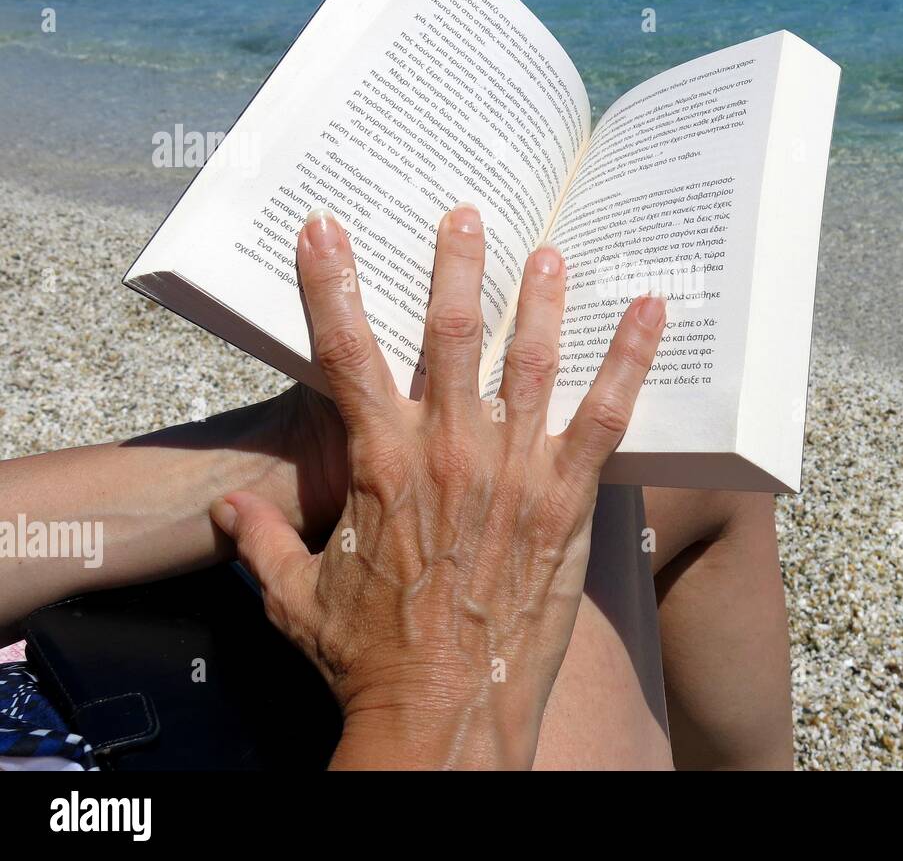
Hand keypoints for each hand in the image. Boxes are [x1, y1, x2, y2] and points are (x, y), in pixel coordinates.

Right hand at [209, 204, 665, 768]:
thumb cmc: (368, 660)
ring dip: (542, 299)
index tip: (326, 228)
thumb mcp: (294, 600)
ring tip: (551, 249)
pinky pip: (608, 416)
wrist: (443, 715)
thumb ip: (259, 544)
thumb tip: (224, 513)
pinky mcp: (568, 500)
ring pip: (532, 361)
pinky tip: (650, 313)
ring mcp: (515, 472)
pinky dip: (631, 359)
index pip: (345, 354)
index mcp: (381, 464)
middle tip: (467, 214)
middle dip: (455, 267)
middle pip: (450, 335)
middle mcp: (450, 452)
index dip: (331, 285)